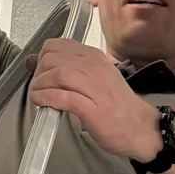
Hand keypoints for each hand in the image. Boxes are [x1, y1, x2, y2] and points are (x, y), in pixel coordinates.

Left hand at [29, 39, 162, 160]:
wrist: (140, 128)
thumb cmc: (117, 106)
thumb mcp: (93, 79)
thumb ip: (66, 69)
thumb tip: (33, 61)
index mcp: (94, 58)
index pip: (57, 45)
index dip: (41, 58)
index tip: (40, 72)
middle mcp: (94, 67)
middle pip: (53, 58)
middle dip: (38, 73)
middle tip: (39, 87)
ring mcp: (94, 86)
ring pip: (56, 74)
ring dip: (40, 86)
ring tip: (38, 96)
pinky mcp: (92, 108)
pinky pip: (62, 96)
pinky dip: (47, 98)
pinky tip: (42, 103)